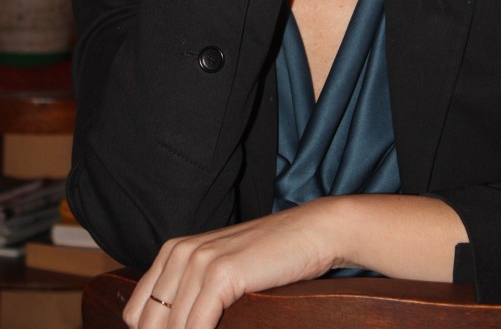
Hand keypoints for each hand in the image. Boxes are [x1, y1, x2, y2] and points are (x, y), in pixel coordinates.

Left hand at [123, 200, 337, 328]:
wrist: (311, 233)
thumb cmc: (269, 257)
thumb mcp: (219, 270)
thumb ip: (189, 294)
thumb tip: (170, 327)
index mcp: (173, 252)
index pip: (136, 312)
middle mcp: (180, 253)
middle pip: (149, 324)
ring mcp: (200, 262)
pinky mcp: (222, 274)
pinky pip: (196, 327)